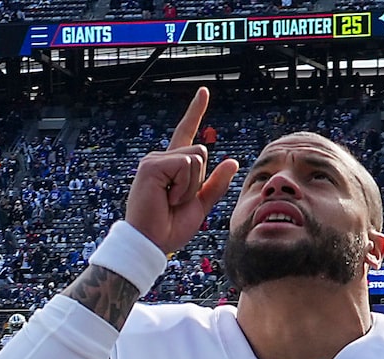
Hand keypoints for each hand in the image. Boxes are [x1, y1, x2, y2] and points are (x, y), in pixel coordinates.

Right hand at [124, 87, 239, 255]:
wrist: (152, 243)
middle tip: (177, 201)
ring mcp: (154, 161)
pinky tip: (166, 197)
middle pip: (201, 152)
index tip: (204, 91)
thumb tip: (232, 161)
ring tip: (171, 200)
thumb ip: (215, 183)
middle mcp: (162, 159)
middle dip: (199, 180)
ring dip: (191, 185)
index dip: (195, 112)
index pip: (187, 133)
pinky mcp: (151, 166)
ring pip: (196, 158)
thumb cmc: (171, 227)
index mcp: (173, 166)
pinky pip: (185, 165)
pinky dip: (183, 186)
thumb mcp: (201, 204)